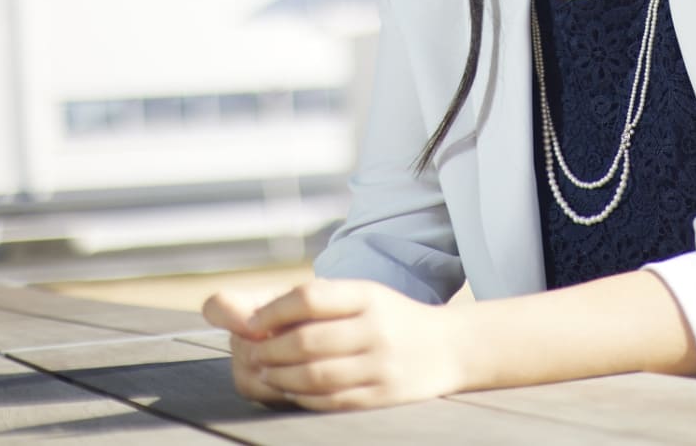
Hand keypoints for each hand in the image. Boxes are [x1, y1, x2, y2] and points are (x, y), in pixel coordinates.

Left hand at [207, 279, 463, 410]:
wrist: (448, 347)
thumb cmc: (389, 318)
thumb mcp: (361, 296)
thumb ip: (312, 302)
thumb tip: (247, 317)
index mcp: (367, 295)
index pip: (310, 296)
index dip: (272, 311)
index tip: (252, 322)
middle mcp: (376, 327)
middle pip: (306, 340)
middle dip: (270, 349)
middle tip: (254, 352)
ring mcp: (381, 364)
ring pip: (314, 375)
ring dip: (279, 376)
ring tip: (266, 372)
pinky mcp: (382, 395)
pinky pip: (330, 400)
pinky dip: (301, 396)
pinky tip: (290, 390)